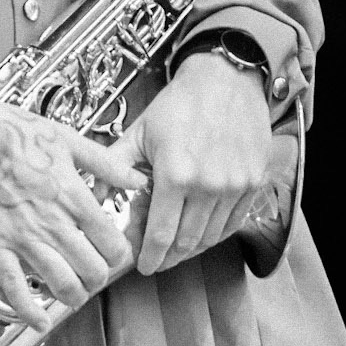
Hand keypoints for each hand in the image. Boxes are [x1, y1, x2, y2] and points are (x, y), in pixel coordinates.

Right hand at [0, 91, 146, 327]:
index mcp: (73, 196)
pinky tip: (39, 321)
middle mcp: (52, 222)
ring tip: (74, 291)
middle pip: (92, 271)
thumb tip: (138, 180)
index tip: (115, 253)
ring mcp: (22, 238)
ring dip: (74, 295)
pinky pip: (14, 289)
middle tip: (95, 272)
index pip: (113, 244)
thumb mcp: (68, 139)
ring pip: (62, 285)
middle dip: (99, 278)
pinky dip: (29, 312)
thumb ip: (107, 163)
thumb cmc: (14, 131)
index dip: (119, 255)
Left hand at [103, 49, 271, 274]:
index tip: (145, 266)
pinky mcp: (254, 182)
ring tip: (178, 247)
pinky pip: (234, 222)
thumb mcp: (140, 131)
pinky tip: (203, 231)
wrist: (226, 79)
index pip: (162, 235)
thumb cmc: (180, 103)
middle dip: (169, 256)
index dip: (151, 257)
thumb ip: (115, 165)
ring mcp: (235, 186)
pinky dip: (217, 233)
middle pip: (187, 242)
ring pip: (211, 236)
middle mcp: (208, 185)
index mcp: (175, 174)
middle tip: (159, 259)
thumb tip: (92, 195)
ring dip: (193, 247)